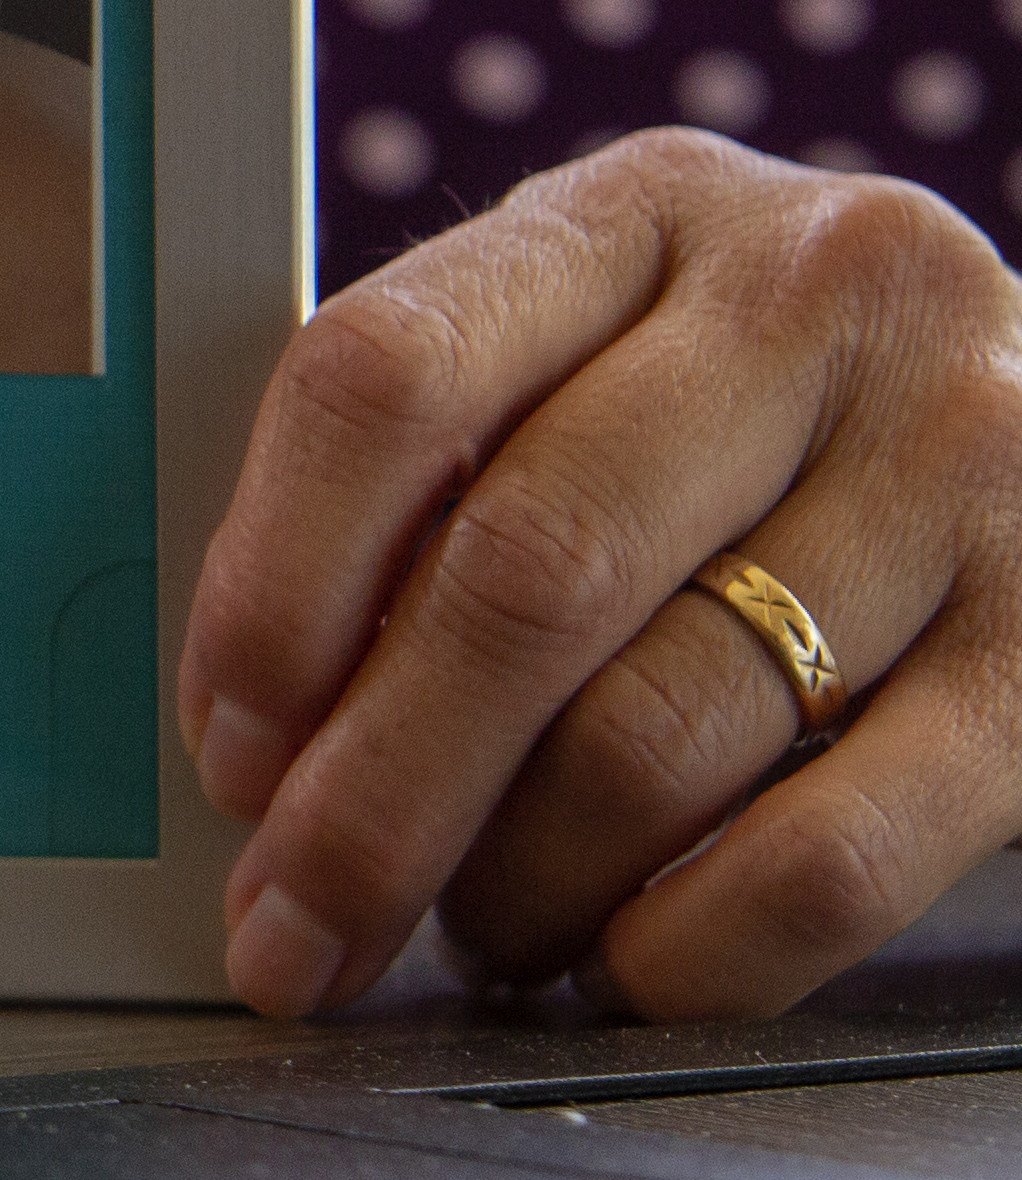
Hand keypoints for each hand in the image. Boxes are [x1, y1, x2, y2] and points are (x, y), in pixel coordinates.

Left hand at [178, 130, 1021, 1021]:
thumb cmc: (752, 440)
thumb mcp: (590, 381)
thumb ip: (427, 500)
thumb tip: (260, 750)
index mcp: (637, 213)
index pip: (386, 376)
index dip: (272, 588)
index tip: (230, 751)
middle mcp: (819, 295)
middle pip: (524, 574)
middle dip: (374, 798)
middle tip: (300, 927)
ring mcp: (967, 455)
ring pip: (660, 728)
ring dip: (524, 883)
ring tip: (483, 932)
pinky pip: (832, 851)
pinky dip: (693, 946)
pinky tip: (632, 966)